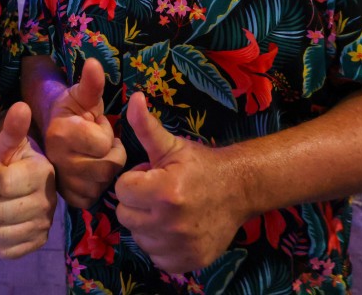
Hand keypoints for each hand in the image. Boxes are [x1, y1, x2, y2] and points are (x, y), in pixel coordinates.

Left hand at [0, 102, 55, 258]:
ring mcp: (45, 223)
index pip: (4, 183)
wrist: (13, 186)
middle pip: (3, 210)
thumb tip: (21, 105)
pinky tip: (0, 225)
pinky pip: (8, 249)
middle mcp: (50, 199)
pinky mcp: (37, 242)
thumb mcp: (5, 144)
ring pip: (4, 232)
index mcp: (43, 171)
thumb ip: (12, 128)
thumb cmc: (5, 162)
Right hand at [43, 58, 125, 207]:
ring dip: (106, 168)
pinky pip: (96, 197)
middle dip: (110, 152)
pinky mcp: (69, 199)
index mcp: (60, 134)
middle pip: (108, 165)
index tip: (95, 125)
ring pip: (105, 182)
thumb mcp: (83, 95)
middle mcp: (58, 161)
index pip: (103, 143)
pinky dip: (99, 186)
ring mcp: (62, 183)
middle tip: (97, 143)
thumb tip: (94, 63)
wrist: (55, 132)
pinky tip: (90, 173)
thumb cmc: (73, 112)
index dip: (105, 133)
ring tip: (94, 156)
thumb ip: (91, 83)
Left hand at [115, 92, 250, 273]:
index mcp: (164, 191)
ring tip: (167, 209)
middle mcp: (171, 222)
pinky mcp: (188, 262)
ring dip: (147, 224)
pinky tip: (175, 228)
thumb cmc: (200, 165)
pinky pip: (156, 256)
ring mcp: (180, 245)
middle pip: (125, 216)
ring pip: (138, 237)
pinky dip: (161, 244)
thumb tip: (133, 98)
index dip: (134, 180)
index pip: (121, 190)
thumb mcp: (171, 145)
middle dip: (137, 202)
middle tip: (158, 193)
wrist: (240, 189)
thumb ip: (146, 126)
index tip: (152, 176)